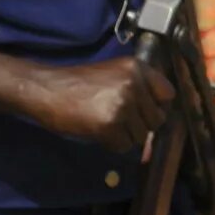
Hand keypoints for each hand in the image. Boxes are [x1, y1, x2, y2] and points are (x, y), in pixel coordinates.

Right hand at [28, 56, 173, 152]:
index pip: (168, 94)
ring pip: (142, 135)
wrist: (46, 89)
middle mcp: (134, 84)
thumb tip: (163, 115)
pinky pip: (125, 146)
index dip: (157, 106)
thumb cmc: (79, 83)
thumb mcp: (114, 73)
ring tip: (106, 124)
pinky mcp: (110, 124)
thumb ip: (140, 87)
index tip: (145, 111)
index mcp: (137, 68)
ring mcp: (123, 104)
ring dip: (126, 136)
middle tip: (119, 120)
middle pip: (157, 119)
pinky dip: (113, 144)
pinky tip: (99, 132)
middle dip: (141, 124)